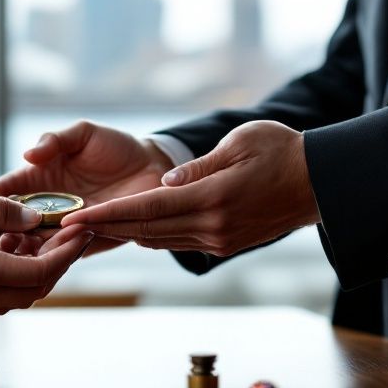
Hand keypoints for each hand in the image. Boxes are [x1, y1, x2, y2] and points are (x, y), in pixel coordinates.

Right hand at [0, 120, 173, 255]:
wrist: (155, 168)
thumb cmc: (116, 147)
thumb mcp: (83, 134)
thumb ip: (55, 140)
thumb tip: (28, 155)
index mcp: (39, 178)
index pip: (6, 192)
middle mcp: (47, 206)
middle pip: (13, 223)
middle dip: (0, 230)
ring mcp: (65, 226)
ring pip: (34, 243)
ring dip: (22, 247)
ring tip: (12, 249)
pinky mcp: (86, 240)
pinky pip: (64, 252)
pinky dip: (53, 254)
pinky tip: (45, 253)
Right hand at [0, 179, 93, 314]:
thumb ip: (2, 211)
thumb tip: (36, 219)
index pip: (41, 272)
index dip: (68, 253)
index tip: (83, 230)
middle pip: (35, 289)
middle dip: (58, 262)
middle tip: (71, 232)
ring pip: (19, 294)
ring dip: (36, 269)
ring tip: (43, 234)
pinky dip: (15, 272)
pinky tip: (14, 241)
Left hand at [61, 121, 319, 255]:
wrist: (321, 182)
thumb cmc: (282, 151)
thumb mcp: (239, 143)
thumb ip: (198, 166)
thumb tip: (164, 183)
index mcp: (213, 198)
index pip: (148, 209)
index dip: (108, 215)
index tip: (76, 219)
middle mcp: (213, 226)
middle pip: (146, 231)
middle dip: (105, 228)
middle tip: (66, 227)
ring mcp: (219, 239)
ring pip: (160, 240)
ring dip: (124, 235)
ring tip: (89, 228)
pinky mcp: (225, 244)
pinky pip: (178, 241)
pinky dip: (151, 236)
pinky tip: (130, 229)